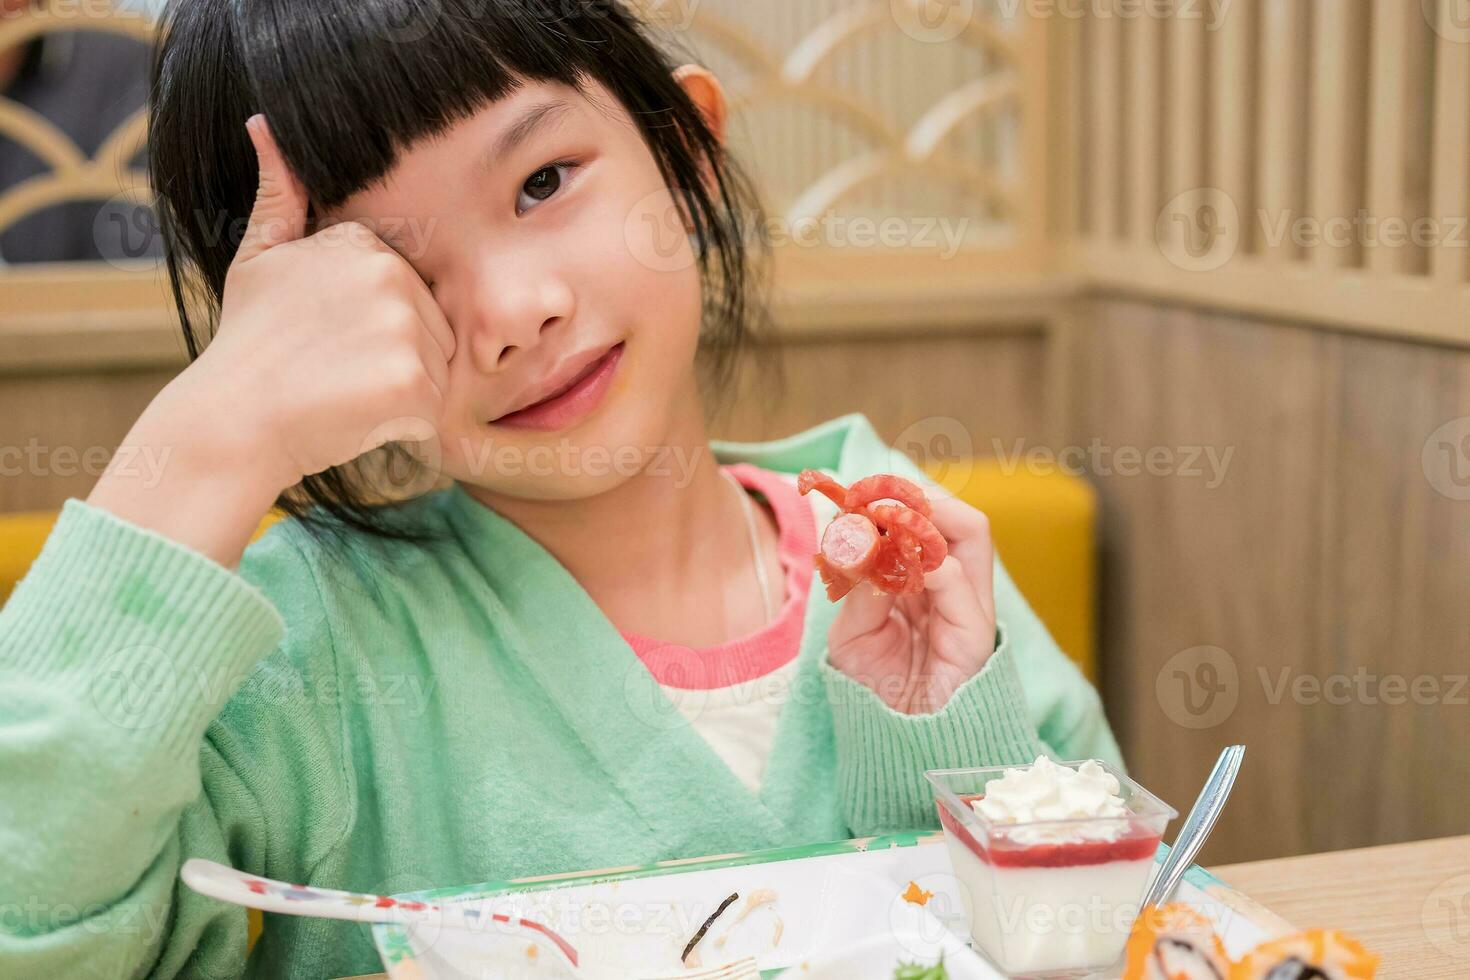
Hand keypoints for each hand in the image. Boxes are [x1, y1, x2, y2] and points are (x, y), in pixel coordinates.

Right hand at [88, 115, 454, 568]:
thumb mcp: (258, 256)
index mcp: (365, 244)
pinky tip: (355, 417)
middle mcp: (391, 276)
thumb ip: (279, 195)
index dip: (374, 328)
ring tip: (344, 392)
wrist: (231, 420)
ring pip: (437, 372)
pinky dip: (402, 426)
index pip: (411, 295)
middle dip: (397, 359)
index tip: (328, 338)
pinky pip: (432, 411)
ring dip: (402, 394)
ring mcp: (405, 329)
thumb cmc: (248, 341)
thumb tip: (267, 122)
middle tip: (335, 370)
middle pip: (433, 331)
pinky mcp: (413, 383)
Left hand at [826, 493, 996, 714]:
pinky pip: (957, 581)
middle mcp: (951, 586)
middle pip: (955, 515)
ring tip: (883, 520)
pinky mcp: (973, 632)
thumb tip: (858, 538)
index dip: (894, 500)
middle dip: (917, 496)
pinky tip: (890, 567)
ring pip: (969, 532)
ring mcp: (967, 605)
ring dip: (924, 515)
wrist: (895, 743)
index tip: (854, 493)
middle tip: (873, 497)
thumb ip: (858, 586)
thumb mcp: (852, 632)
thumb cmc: (876, 688)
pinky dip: (923, 562)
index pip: (924, 520)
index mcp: (923, 580)